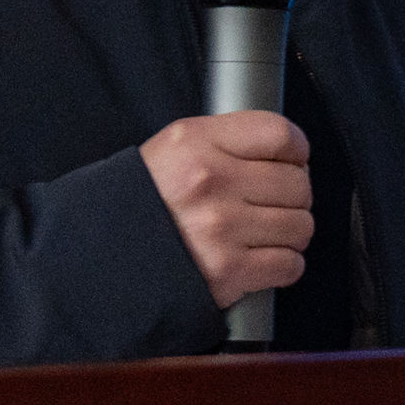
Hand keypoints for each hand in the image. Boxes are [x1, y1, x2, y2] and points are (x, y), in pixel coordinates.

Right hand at [139, 111, 312, 309]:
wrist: (103, 257)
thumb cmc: (144, 203)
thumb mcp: (174, 149)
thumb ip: (225, 140)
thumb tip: (284, 149)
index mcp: (196, 143)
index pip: (279, 134)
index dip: (297, 150)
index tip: (294, 161)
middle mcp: (210, 181)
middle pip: (297, 182)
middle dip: (294, 195)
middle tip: (275, 202)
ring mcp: (221, 228)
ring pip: (300, 225)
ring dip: (291, 232)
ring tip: (268, 232)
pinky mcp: (228, 270)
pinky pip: (289, 265)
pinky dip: (284, 265)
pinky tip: (263, 259)